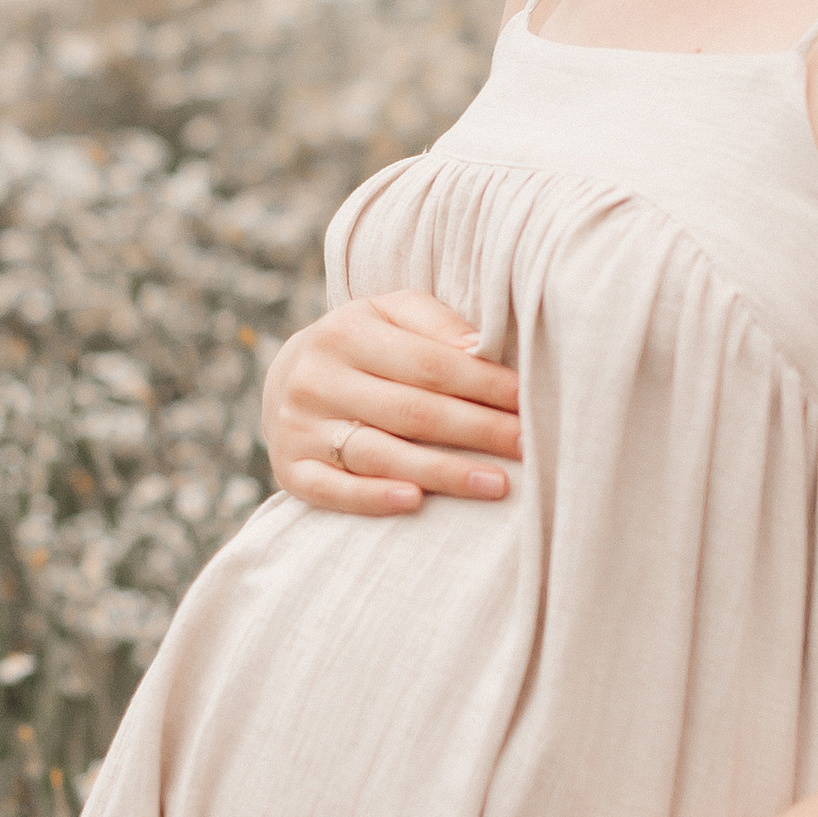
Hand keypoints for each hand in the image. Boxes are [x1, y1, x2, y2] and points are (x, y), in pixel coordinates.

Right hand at [261, 291, 520, 516]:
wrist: (288, 378)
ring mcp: (300, 427)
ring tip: (497, 484)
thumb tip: (481, 348)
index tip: (529, 401)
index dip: (484, 384)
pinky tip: (415, 502)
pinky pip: (333, 490)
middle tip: (528, 445)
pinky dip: (372, 498)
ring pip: (379, 453)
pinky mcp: (290, 470)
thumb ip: (436, 324)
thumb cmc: (365, 345)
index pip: (429, 363)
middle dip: (477, 429)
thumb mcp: (392, 314)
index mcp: (346, 332)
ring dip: (442, 472)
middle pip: (411, 410)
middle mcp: (317, 379)